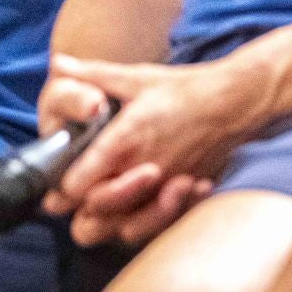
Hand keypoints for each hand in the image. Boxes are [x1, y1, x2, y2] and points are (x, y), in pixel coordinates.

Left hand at [40, 54, 255, 245]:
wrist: (234, 103)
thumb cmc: (181, 89)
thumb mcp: (134, 77)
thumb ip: (92, 75)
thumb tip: (58, 62)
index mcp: (125, 141)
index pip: (80, 183)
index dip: (63, 186)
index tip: (60, 178)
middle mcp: (144, 171)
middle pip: (96, 213)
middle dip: (81, 207)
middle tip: (79, 192)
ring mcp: (166, 189)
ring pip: (125, 230)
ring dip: (111, 221)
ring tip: (105, 204)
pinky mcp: (185, 198)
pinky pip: (156, 227)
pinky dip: (143, 225)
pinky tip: (136, 207)